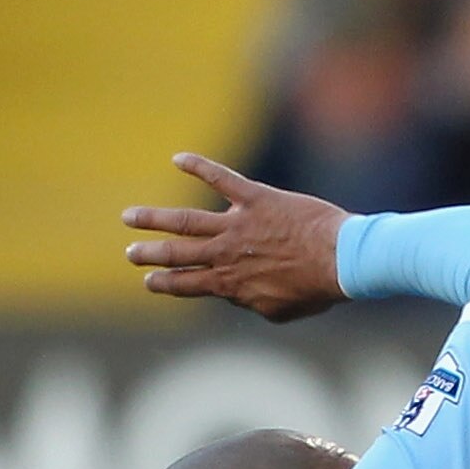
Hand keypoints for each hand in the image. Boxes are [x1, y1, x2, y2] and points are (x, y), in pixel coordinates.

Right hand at [122, 151, 348, 320]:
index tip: (148, 280)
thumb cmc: (317, 288)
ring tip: (130, 217)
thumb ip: (252, 303)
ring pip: (184, 221)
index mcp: (230, 283)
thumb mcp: (279, 310)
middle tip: (130, 252)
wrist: (340, 260)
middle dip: (150, 253)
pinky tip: (178, 158)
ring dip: (154, 219)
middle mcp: (225, 254)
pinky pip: (220, 179)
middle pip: (176, 254)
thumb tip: (239, 296)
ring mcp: (237, 225)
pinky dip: (198, 167)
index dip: (165, 283)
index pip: (186, 284)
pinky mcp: (255, 199)